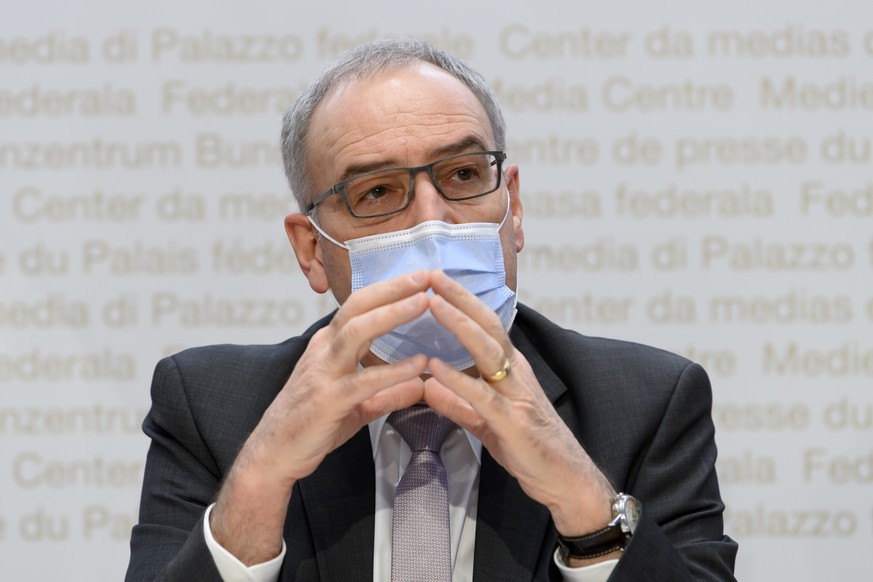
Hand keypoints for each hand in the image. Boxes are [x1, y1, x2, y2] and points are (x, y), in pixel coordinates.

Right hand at [211, 270, 430, 563]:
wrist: (272, 455)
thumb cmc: (310, 425)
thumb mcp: (356, 405)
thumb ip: (389, 392)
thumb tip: (421, 382)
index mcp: (328, 344)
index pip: (360, 305)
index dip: (390, 288)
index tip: (421, 277)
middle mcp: (323, 350)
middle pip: (358, 306)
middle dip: (394, 287)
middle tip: (427, 274)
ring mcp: (323, 373)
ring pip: (357, 331)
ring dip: (393, 313)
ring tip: (425, 302)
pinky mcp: (328, 400)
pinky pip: (365, 379)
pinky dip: (395, 370)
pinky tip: (420, 364)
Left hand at [422, 270, 615, 539]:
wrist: (566, 481)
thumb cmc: (529, 449)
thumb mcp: (486, 422)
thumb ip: (457, 402)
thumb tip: (426, 384)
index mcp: (512, 370)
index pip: (486, 325)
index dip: (462, 301)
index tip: (437, 280)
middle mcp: (517, 374)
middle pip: (488, 326)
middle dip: (460, 299)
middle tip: (433, 274)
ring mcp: (517, 395)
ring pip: (488, 351)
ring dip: (459, 325)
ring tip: (433, 304)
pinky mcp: (512, 422)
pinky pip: (481, 396)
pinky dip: (456, 380)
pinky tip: (434, 368)